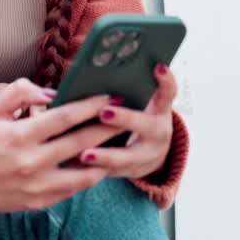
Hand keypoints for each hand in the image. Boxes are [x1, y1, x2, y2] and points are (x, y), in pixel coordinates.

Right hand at [0, 78, 121, 213]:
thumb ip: (20, 92)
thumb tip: (53, 92)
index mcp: (19, 136)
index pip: (65, 117)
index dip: (91, 106)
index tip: (110, 96)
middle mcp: (31, 163)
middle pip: (82, 142)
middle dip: (108, 127)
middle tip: (128, 115)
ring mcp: (37, 187)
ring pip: (85, 172)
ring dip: (106, 155)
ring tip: (120, 141)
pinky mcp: (39, 203)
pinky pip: (73, 189)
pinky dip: (89, 175)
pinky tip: (98, 161)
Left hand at [79, 63, 176, 178]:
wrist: (150, 156)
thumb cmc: (137, 119)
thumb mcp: (142, 104)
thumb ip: (129, 89)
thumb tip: (96, 68)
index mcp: (160, 111)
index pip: (168, 93)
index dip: (165, 81)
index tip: (157, 66)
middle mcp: (158, 134)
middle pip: (146, 126)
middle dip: (124, 119)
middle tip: (104, 112)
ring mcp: (146, 157)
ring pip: (127, 159)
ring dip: (105, 156)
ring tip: (84, 154)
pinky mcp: (129, 173)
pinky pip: (110, 173)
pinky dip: (91, 170)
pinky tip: (71, 165)